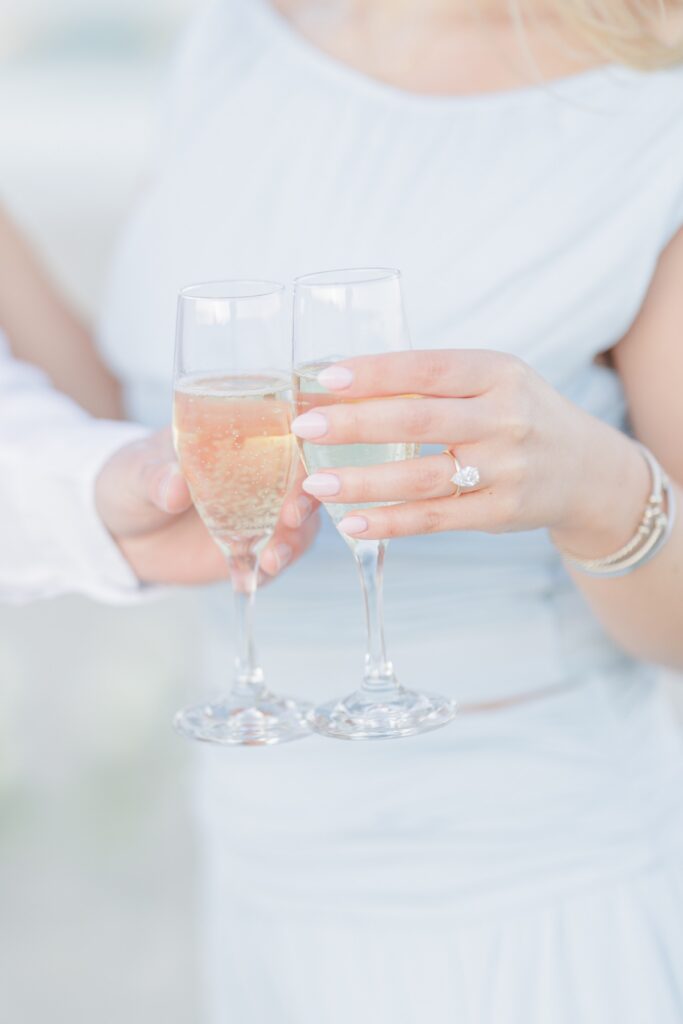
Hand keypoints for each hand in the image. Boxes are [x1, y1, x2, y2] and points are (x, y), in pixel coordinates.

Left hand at [96, 428, 318, 584]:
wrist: (116, 531)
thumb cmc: (127, 481)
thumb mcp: (135, 473)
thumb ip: (156, 477)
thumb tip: (175, 485)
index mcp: (237, 434)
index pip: (283, 433)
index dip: (299, 449)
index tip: (296, 471)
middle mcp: (260, 472)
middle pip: (302, 481)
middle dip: (305, 500)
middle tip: (292, 518)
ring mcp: (259, 512)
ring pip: (298, 524)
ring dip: (293, 540)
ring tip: (273, 558)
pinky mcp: (251, 548)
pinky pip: (274, 559)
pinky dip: (270, 569)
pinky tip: (254, 577)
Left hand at [292, 350, 647, 553]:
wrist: (586, 469)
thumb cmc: (520, 415)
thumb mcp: (494, 381)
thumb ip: (436, 381)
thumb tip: (347, 383)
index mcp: (498, 373)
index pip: (428, 367)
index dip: (376, 371)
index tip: (327, 378)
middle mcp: (505, 419)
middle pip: (419, 420)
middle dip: (355, 424)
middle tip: (305, 427)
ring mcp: (505, 469)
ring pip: (422, 477)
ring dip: (362, 482)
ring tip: (314, 484)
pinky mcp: (499, 512)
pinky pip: (435, 519)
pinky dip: (391, 523)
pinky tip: (353, 524)